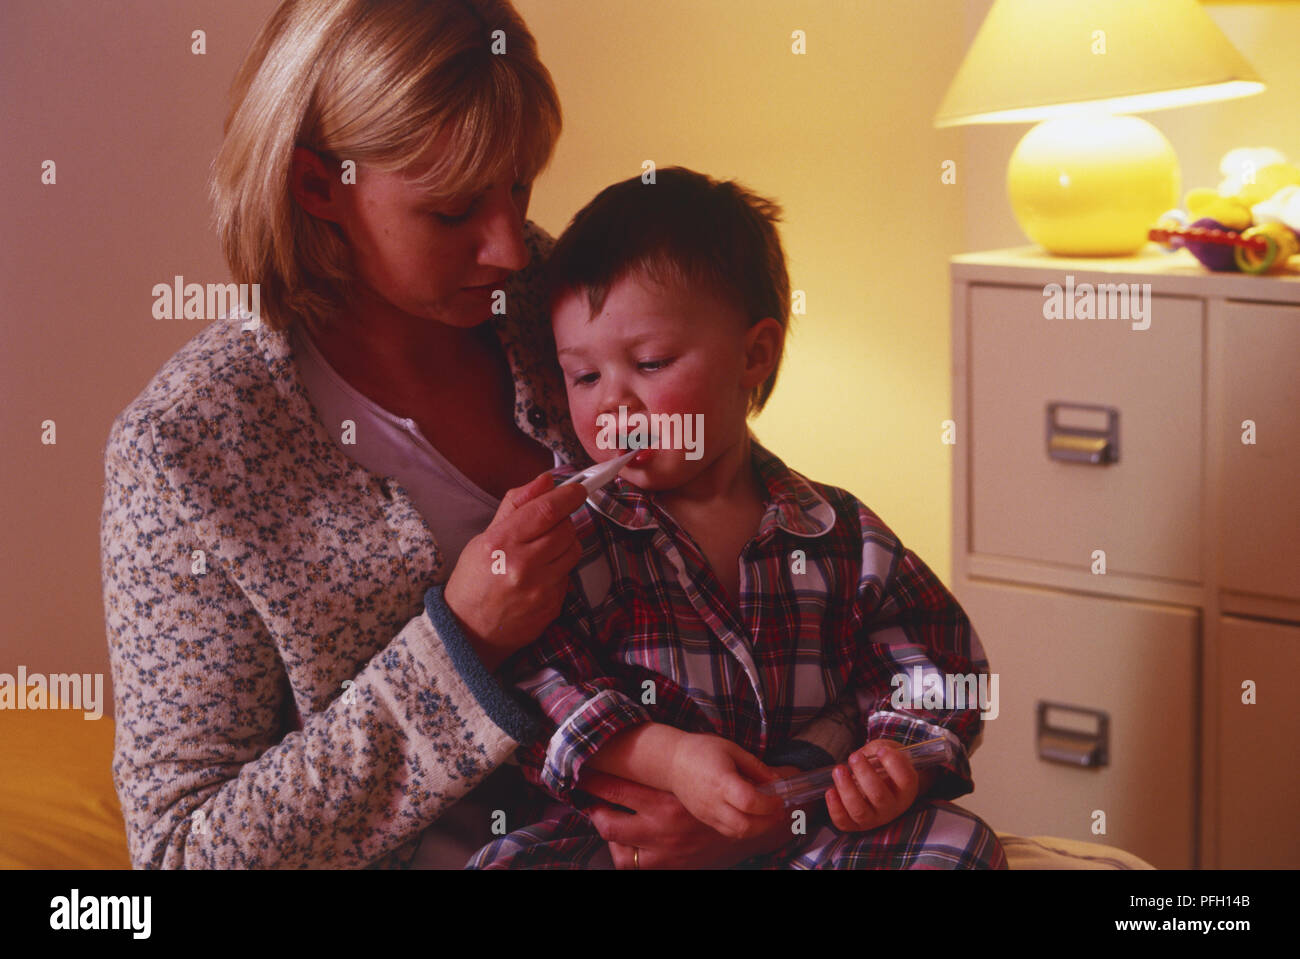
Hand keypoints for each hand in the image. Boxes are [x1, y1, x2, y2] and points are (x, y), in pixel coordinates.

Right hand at [441, 472, 587, 669]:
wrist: (467, 633)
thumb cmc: (473, 581)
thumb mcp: (484, 538)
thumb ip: (516, 506)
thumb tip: (545, 480)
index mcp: (501, 543)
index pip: (546, 510)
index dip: (568, 495)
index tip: (577, 489)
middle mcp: (523, 566)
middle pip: (566, 529)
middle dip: (563, 521)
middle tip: (549, 524)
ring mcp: (540, 590)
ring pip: (573, 551)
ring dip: (564, 544)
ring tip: (543, 550)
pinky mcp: (552, 607)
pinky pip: (568, 576)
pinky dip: (559, 570)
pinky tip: (539, 576)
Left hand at [579, 769, 796, 868]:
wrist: (754, 830)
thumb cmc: (725, 792)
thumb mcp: (703, 771)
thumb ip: (681, 760)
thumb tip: (639, 736)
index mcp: (667, 801)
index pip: (616, 789)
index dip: (594, 780)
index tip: (583, 771)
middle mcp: (661, 829)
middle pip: (606, 820)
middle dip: (590, 805)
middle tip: (584, 792)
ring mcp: (663, 851)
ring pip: (615, 847)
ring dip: (605, 830)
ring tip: (599, 815)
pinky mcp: (670, 867)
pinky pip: (631, 865)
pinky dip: (621, 854)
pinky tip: (621, 840)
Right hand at [667, 734, 782, 839]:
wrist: (671, 762)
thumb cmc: (701, 750)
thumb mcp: (731, 748)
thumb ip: (755, 766)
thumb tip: (776, 780)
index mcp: (722, 781)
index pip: (750, 802)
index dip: (769, 804)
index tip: (779, 798)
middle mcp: (714, 802)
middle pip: (746, 825)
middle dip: (769, 822)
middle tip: (778, 811)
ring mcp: (708, 813)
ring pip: (738, 833)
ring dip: (758, 828)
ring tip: (768, 816)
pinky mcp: (705, 819)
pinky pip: (728, 831)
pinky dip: (744, 829)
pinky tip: (751, 817)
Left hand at [825, 740, 918, 831]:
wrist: (879, 782)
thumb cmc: (883, 764)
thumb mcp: (886, 751)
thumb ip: (876, 750)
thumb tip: (860, 756)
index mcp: (906, 789)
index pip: (905, 780)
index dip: (893, 764)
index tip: (882, 751)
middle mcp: (893, 807)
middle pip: (879, 796)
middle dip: (864, 774)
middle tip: (855, 757)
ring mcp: (875, 819)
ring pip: (860, 811)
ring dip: (847, 789)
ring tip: (839, 770)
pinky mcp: (856, 824)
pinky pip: (844, 822)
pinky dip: (835, 808)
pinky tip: (830, 791)